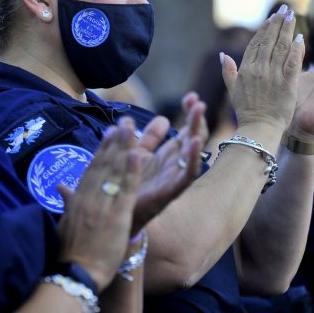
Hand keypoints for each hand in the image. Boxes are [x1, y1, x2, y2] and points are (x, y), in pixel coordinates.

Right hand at [55, 119, 142, 289]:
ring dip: (124, 148)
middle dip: (114, 142)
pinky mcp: (116, 217)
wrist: (74, 277)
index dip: (101, 150)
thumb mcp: (65, 225)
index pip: (91, 170)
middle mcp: (88, 199)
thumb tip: (59, 188)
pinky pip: (125, 190)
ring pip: (114, 172)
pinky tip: (139, 154)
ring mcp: (102, 206)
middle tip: (123, 122)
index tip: (108, 134)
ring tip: (131, 127)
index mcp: (78, 201)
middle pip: (103, 165)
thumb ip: (67, 204)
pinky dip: (132, 171)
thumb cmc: (70, 256)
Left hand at [127, 94, 206, 233]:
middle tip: (197, 101)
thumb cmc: (126, 186)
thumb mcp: (136, 155)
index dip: (189, 113)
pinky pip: (188, 175)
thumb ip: (147, 138)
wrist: (113, 216)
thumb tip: (161, 118)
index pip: (184, 130)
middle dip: (196, 118)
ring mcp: (174, 176)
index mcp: (167, 155)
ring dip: (197, 131)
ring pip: (192, 152)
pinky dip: (193, 158)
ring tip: (199, 112)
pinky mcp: (171, 191)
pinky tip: (195, 142)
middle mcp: (174, 164)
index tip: (191, 96)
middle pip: (191, 137)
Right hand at [221, 5, 302, 131]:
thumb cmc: (246, 112)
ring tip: (292, 16)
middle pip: (269, 40)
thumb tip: (222, 55)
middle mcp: (258, 69)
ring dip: (287, 30)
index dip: (265, 28)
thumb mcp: (232, 90)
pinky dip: (296, 49)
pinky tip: (300, 38)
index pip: (256, 43)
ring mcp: (272, 76)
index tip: (273, 17)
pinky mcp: (286, 84)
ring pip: (280, 47)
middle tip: (285, 9)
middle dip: (277, 22)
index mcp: (245, 69)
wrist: (258, 129)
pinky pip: (292, 62)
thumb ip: (228, 71)